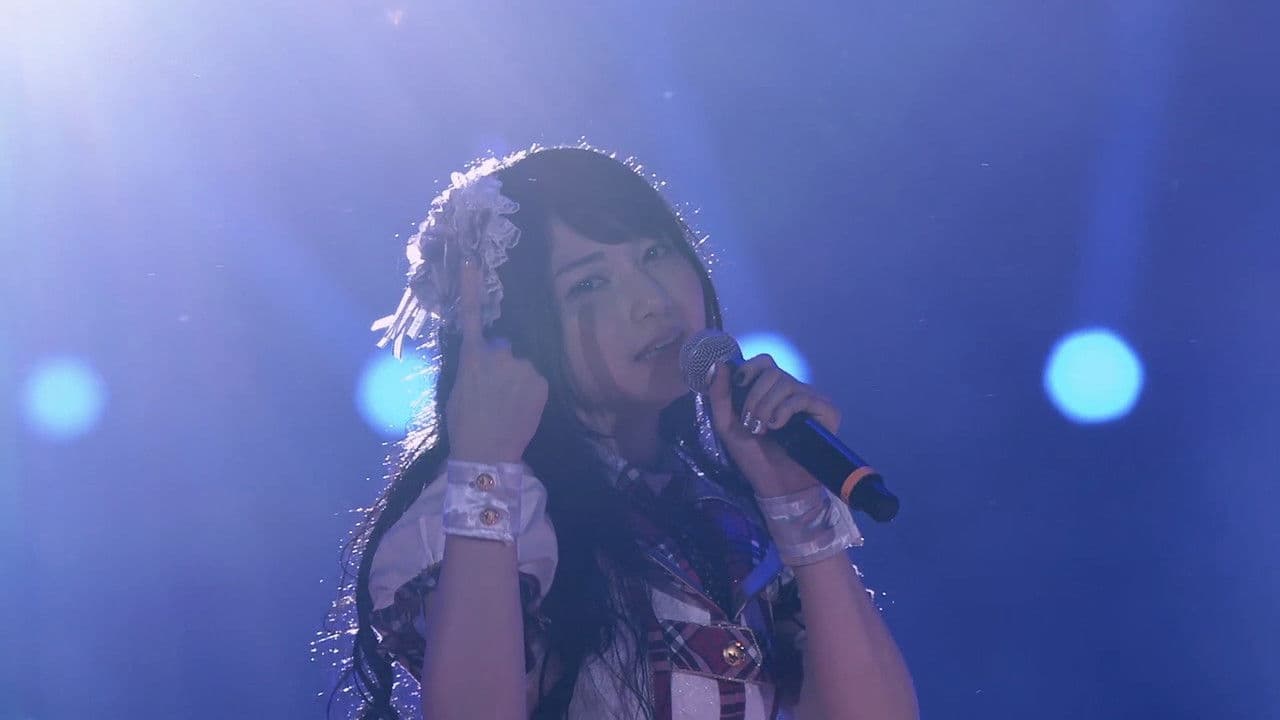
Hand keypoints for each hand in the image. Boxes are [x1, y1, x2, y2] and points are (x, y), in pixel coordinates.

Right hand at [445, 258, 548, 463]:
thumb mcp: (457, 389)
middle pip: (503, 350)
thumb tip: (481, 359)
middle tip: (493, 392)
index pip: (472, 316)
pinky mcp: (540, 381)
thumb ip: (472, 367)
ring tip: (507, 405)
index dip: (472, 289)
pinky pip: (535, 379)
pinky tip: (520, 408)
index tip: (471, 263)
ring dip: (517, 378)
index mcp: (472, 356)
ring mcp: (523, 367)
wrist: (487, 452)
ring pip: (521, 366)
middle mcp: (499, 354)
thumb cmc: (464, 424)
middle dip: (501, 364)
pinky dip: (530, 390)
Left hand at [704, 353, 841, 496]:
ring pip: (785, 382)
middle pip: (772, 371)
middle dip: (754, 396)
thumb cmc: (754, 457)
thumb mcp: (728, 425)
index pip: (764, 362)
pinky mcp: (826, 411)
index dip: (750, 367)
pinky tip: (778, 427)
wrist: (776, 484)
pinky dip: (784, 410)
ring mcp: (810, 400)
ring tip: (762, 429)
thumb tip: (718, 364)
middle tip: (750, 421)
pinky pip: (802, 397)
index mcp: (770, 391)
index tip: (739, 384)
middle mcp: (792, 391)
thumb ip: (720, 395)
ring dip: (766, 406)